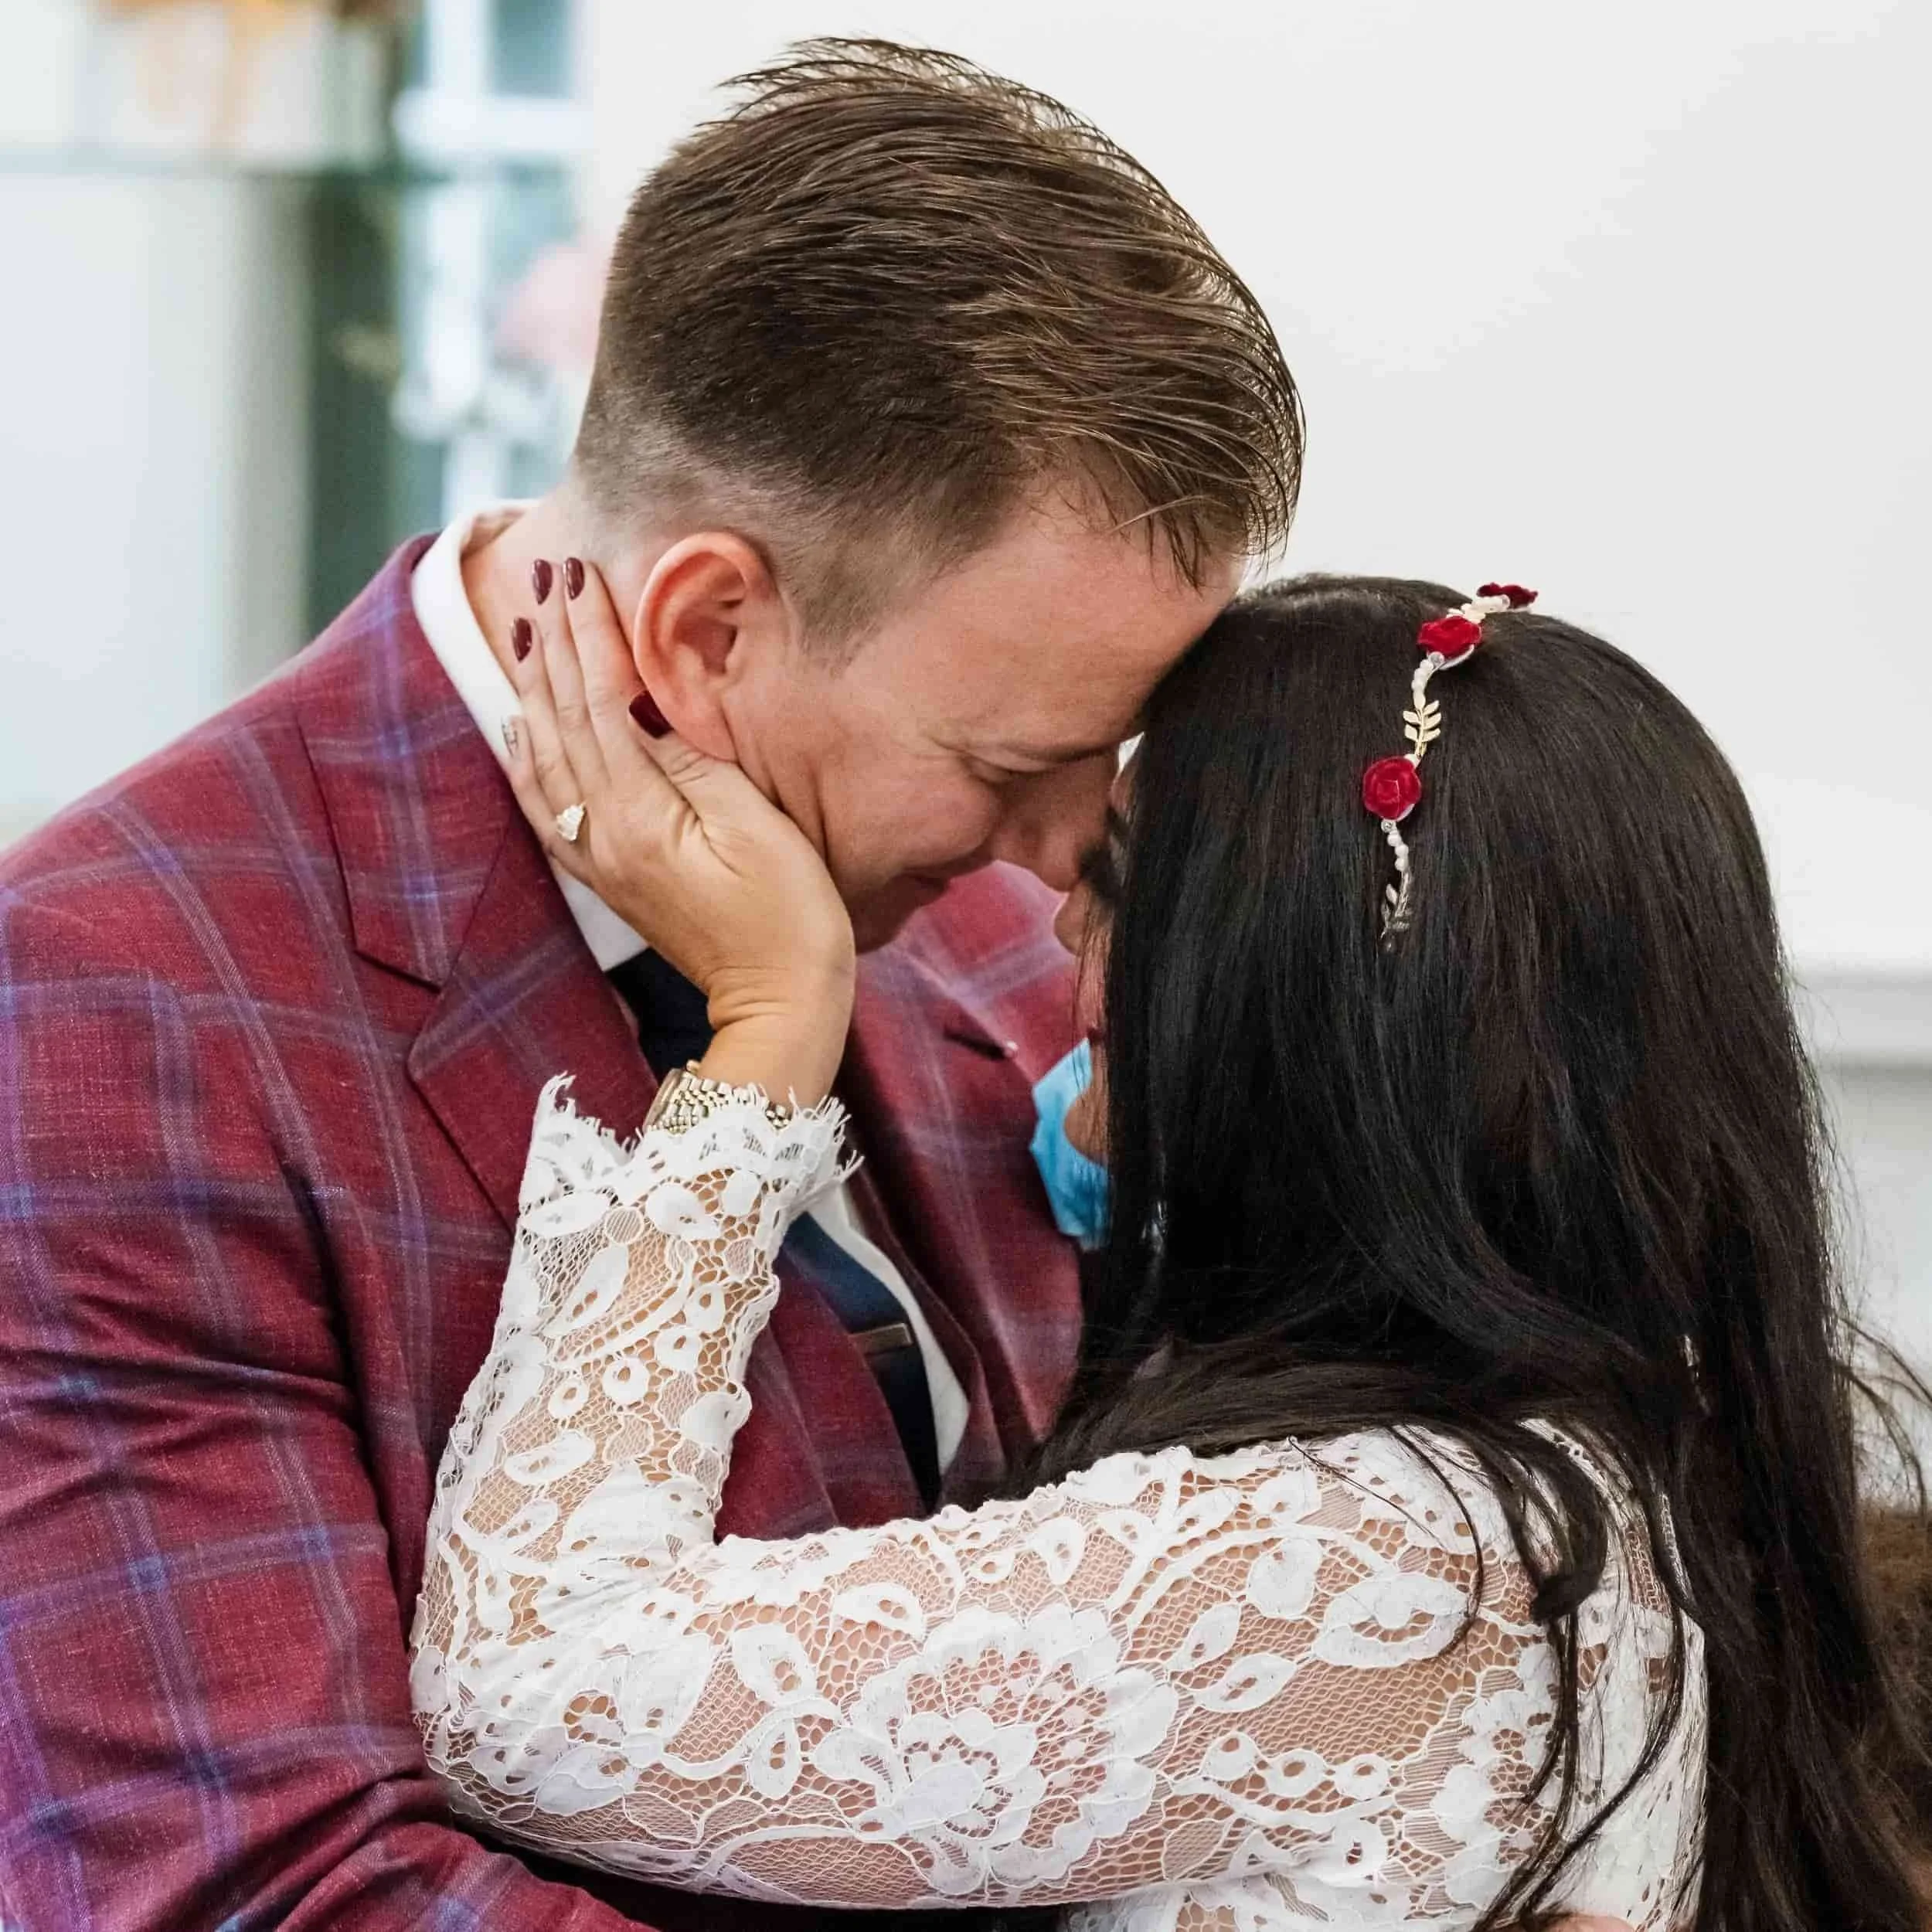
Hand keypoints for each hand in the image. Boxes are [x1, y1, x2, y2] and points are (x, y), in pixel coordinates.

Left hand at [503, 557, 855, 1104]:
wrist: (780, 1001)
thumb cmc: (788, 913)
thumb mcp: (755, 824)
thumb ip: (694, 760)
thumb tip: (646, 708)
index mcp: (639, 814)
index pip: (599, 702)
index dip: (587, 635)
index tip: (578, 575)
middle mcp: (604, 834)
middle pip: (562, 720)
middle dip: (551, 644)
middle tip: (543, 577)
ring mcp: (601, 859)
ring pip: (546, 757)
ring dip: (532, 688)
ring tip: (522, 631)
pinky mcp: (611, 877)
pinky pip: (547, 806)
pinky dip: (528, 758)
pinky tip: (521, 728)